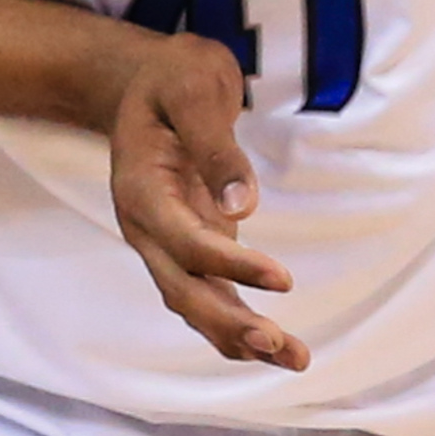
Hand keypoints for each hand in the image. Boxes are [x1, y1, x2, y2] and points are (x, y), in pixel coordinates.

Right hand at [109, 35, 301, 368]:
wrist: (142, 82)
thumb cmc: (171, 77)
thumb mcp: (192, 88)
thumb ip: (214, 144)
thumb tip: (243, 205)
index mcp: (139, 188)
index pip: (185, 240)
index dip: (232, 263)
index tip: (283, 278)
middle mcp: (147, 226)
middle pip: (182, 288)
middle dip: (228, 322)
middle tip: (277, 343)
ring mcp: (165, 241)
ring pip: (194, 303)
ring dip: (238, 336)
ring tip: (294, 358)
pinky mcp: (189, 246)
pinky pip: (209, 294)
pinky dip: (236, 325)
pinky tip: (273, 348)